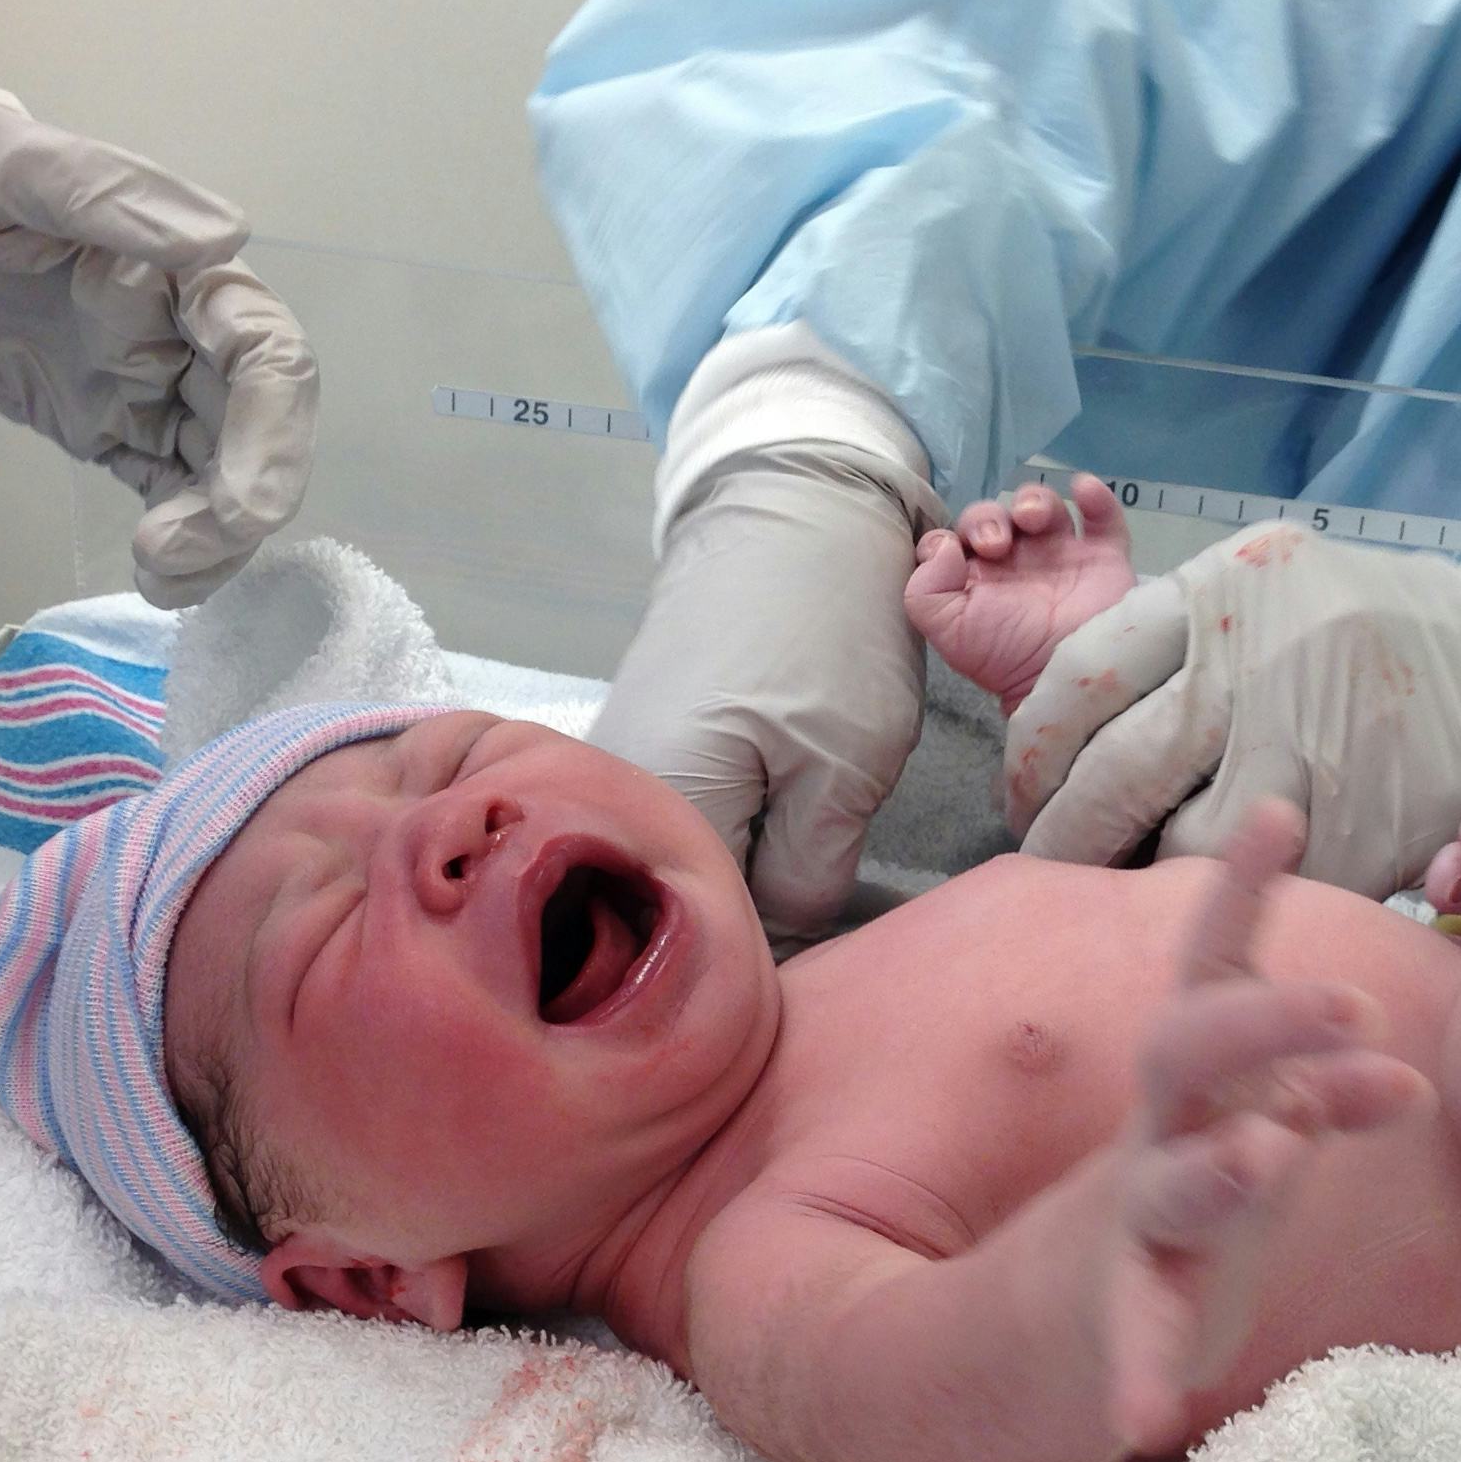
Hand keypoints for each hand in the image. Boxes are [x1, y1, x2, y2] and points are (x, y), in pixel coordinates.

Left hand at [0, 66, 316, 605]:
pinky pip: (166, 487)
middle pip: (260, 421)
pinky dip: (181, 538)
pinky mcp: (95, 422)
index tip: (234, 501)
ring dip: (219, 534)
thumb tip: (226, 236)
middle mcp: (172, 322)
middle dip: (247, 500)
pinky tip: (156, 576)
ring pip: (223, 467)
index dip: (272, 431)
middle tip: (177, 557)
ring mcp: (136, 378)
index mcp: (168, 257)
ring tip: (162, 580)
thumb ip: (107, 193)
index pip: (264, 349)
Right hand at [589, 443, 929, 940]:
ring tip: (809, 819)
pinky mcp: (644, 738)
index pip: (710, 932)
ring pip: (687, 854)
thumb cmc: (826, 635)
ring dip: (751, 857)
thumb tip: (778, 942)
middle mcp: (617, 792)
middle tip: (829, 871)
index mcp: (661, 810)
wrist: (792, 510)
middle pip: (685, 895)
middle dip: (756, 906)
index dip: (774, 952)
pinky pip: (685, 812)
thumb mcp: (843, 772)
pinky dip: (737, 817)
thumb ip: (804, 878)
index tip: (828, 936)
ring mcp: (623, 761)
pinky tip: (781, 793)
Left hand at [1004, 526, 1460, 898]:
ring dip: (1143, 876)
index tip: (1026, 788)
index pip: (1079, 675)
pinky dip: (1238, 899)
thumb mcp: (1268, 590)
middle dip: (1064, 831)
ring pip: (1183, 843)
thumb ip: (1179, 644)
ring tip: (1125, 881)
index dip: (1033, 750)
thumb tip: (1069, 733)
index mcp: (1223, 594)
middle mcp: (1259, 663)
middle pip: (1114, 770)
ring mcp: (1314, 745)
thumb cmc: (1365, 626)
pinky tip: (1228, 894)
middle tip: (1047, 858)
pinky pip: (1271, 886)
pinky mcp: (1363, 823)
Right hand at [1095, 802, 1431, 1452]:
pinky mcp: (1124, 1314)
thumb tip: (1400, 1058)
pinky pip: (1130, 1338)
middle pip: (1193, 1051)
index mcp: (1200, 1078)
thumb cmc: (1190, 1208)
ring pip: (1171, 1184)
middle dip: (1266, 1022)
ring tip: (1266, 1159)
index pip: (1218, 964)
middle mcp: (1162, 1132)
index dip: (1240, 888)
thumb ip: (1318, 1088)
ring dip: (1218, 1170)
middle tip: (1353, 1004)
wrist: (1055, 1324)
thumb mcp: (1256, 1132)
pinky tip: (1143, 1417)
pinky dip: (1135, 1372)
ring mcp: (1139, 1223)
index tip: (1279, 809)